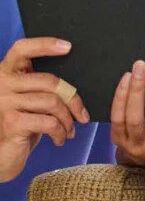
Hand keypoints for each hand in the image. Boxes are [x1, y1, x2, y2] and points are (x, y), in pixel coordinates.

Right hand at [0, 37, 89, 181]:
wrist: (3, 156)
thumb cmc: (22, 126)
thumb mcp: (31, 102)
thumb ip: (42, 87)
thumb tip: (74, 84)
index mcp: (7, 73)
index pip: (22, 49)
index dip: (44, 44)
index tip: (68, 46)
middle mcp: (2, 83)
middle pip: (49, 81)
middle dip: (73, 100)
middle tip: (82, 115)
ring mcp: (5, 102)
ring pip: (52, 102)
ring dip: (68, 120)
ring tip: (70, 130)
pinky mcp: (12, 121)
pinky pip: (49, 121)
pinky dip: (60, 132)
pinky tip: (60, 139)